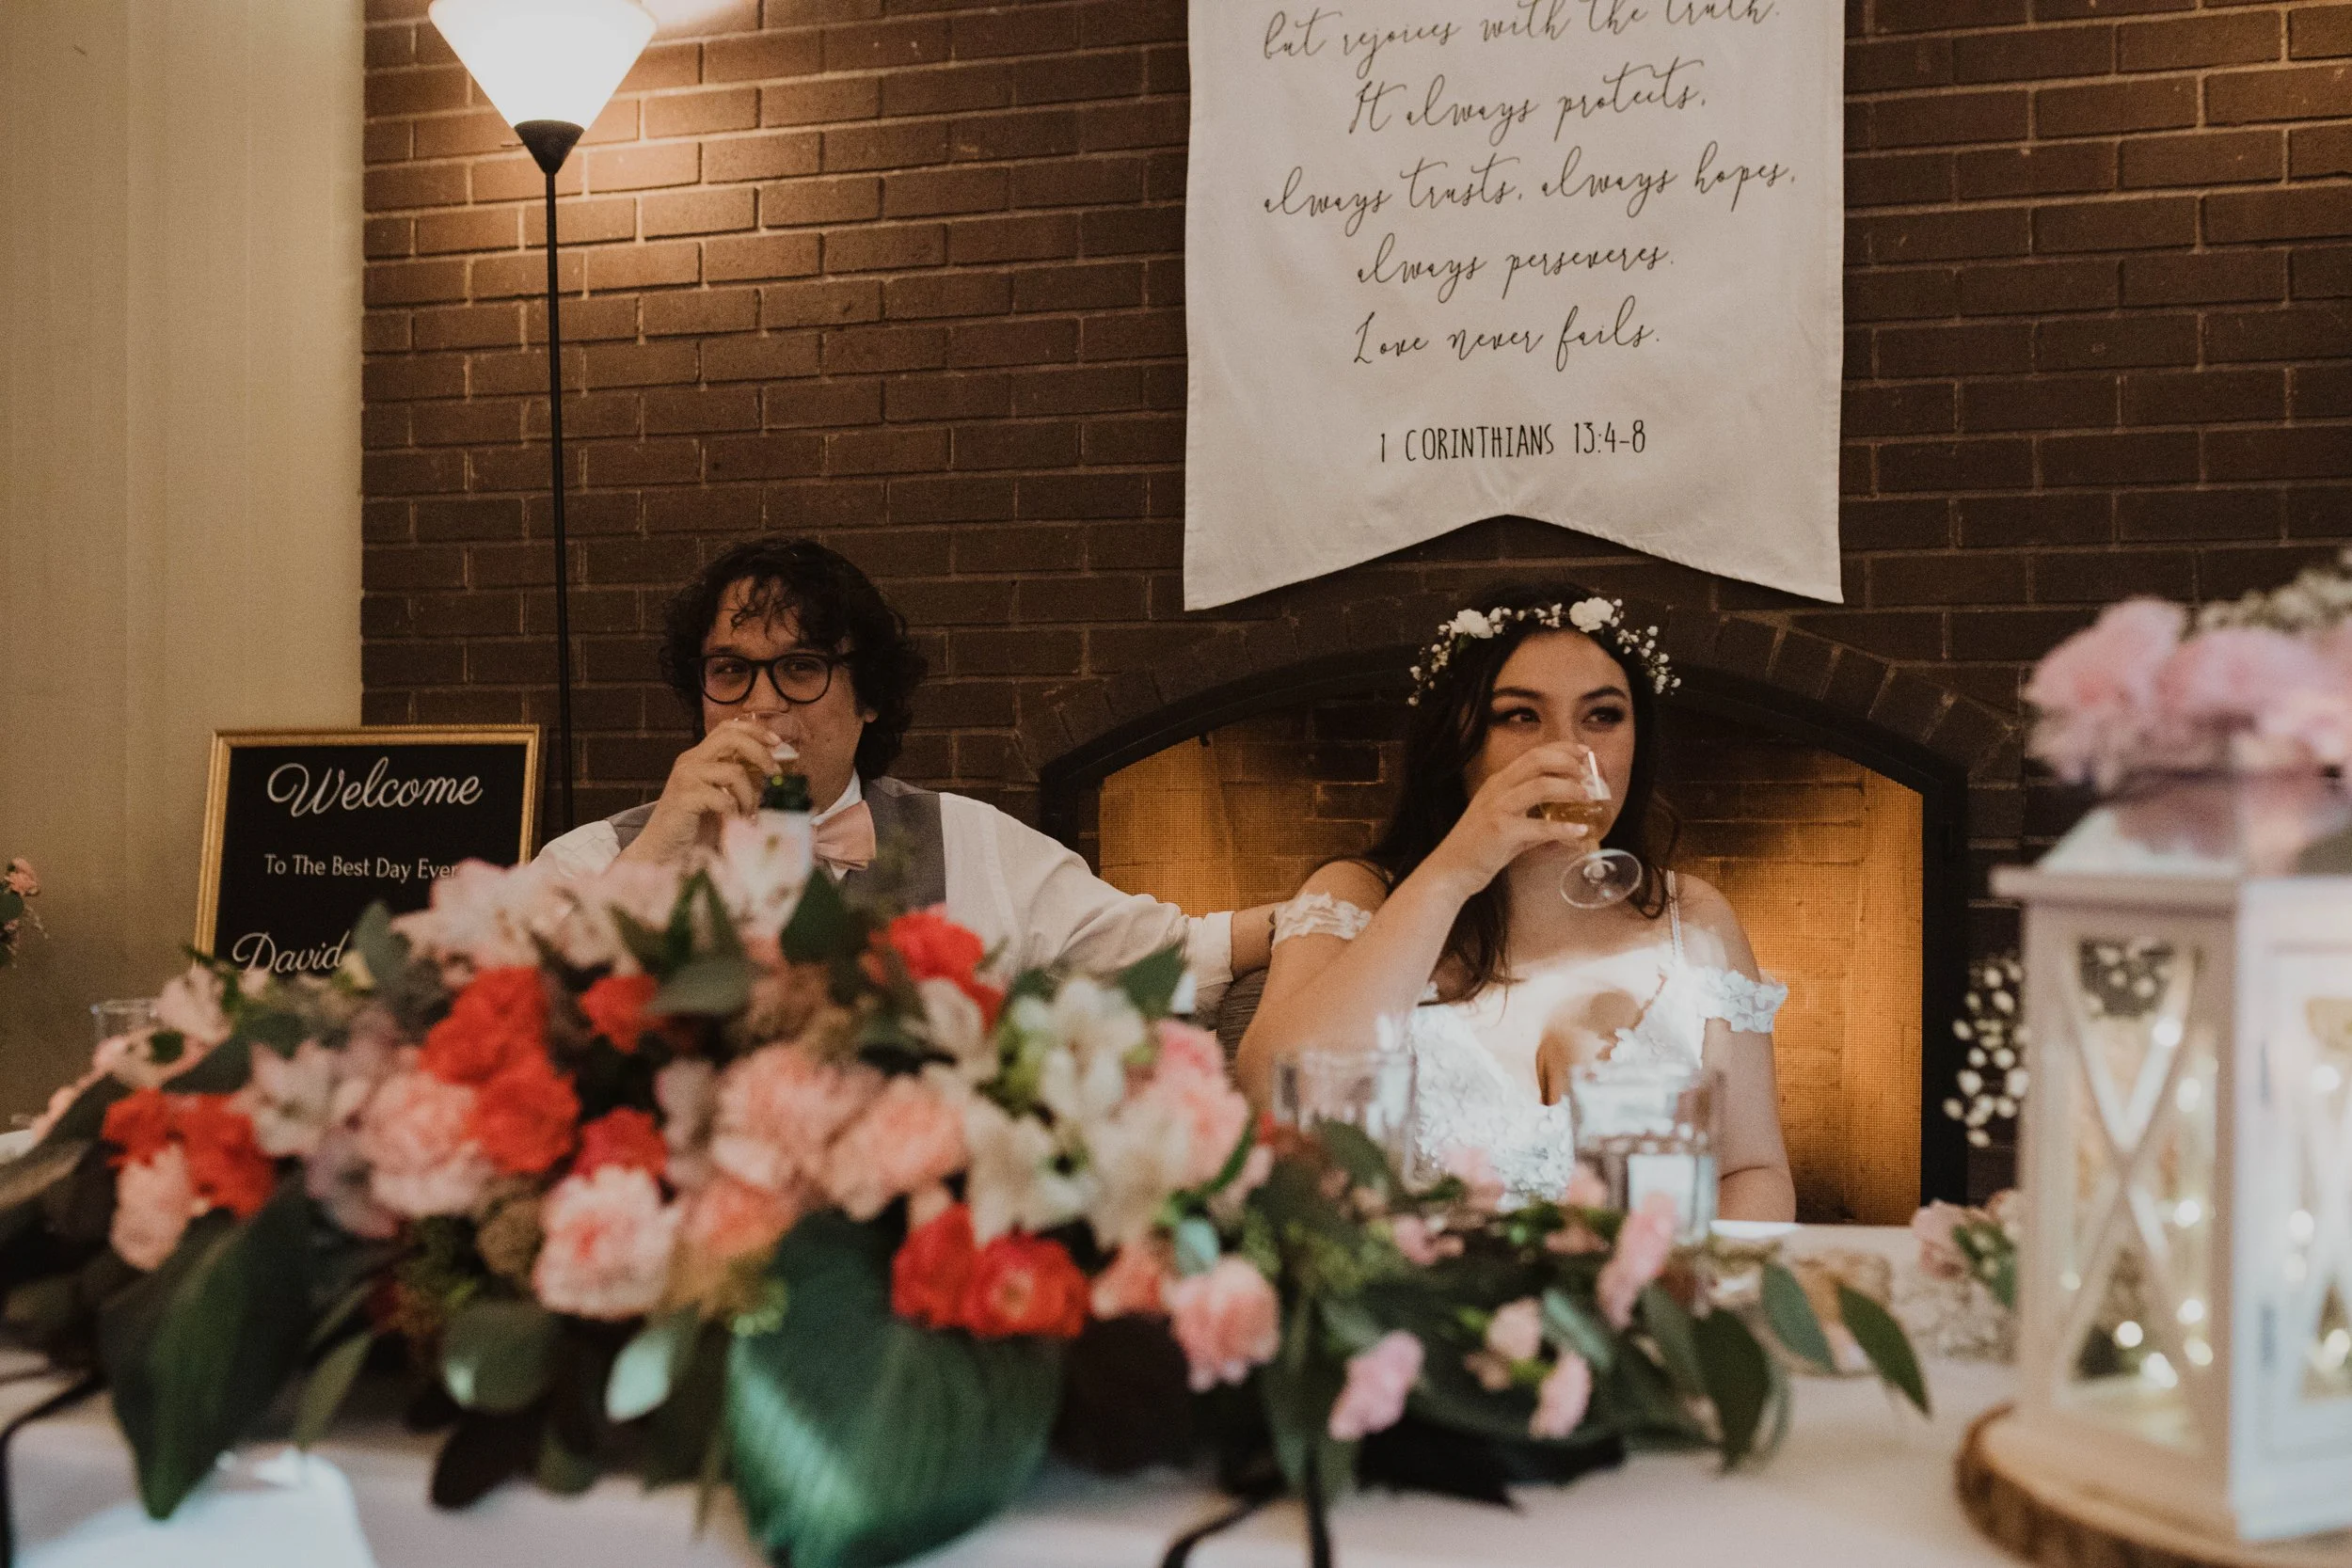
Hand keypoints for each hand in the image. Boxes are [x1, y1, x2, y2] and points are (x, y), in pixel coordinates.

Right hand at [616, 716, 783, 865]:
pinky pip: (724, 799)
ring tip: (750, 813)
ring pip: (734, 771)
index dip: (754, 730)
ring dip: (750, 795)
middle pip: (731, 738)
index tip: (777, 742)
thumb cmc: (696, 825)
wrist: (663, 849)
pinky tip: (736, 823)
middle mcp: (691, 760)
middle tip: (776, 775)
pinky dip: (737, 813)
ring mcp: (686, 777)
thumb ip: (739, 780)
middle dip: (761, 754)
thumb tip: (775, 772)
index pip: (727, 728)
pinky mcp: (685, 797)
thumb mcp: (720, 795)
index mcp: (700, 756)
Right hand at [1421, 741, 1604, 896]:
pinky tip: (1579, 831)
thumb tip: (1569, 826)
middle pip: (1537, 760)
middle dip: (1568, 761)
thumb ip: (1535, 820)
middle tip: (1589, 772)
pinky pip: (1539, 826)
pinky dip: (1563, 828)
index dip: (1561, 749)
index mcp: (1499, 782)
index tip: (1584, 752)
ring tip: (1587, 797)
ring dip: (1569, 788)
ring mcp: (1498, 808)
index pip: (1533, 754)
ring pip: (1540, 786)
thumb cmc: (1479, 848)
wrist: (1450, 870)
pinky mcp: (1501, 831)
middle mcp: (1497, 789)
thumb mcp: (1507, 825)